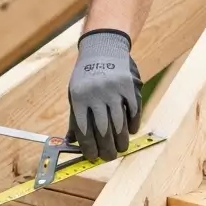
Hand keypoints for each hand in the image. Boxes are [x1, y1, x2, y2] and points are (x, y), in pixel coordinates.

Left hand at [66, 29, 142, 161]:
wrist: (103, 47)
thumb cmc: (86, 75)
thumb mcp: (74, 93)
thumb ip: (75, 117)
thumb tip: (72, 141)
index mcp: (79, 98)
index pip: (84, 130)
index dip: (89, 147)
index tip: (93, 157)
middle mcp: (96, 95)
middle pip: (103, 130)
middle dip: (106, 148)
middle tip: (109, 157)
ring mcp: (114, 91)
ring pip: (119, 124)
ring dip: (121, 140)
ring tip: (120, 148)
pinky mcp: (129, 87)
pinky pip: (133, 111)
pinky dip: (133, 124)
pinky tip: (131, 131)